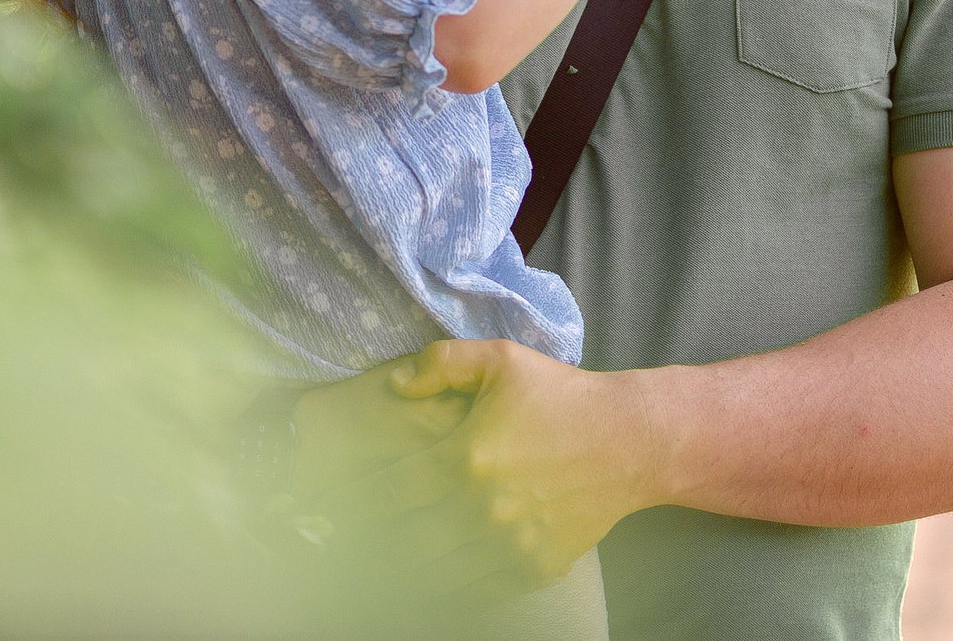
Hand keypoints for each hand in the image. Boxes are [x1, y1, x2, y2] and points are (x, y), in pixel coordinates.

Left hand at [306, 340, 663, 601]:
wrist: (632, 442)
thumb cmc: (563, 397)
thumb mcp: (502, 360)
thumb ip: (442, 363)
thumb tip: (394, 383)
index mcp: (466, 457)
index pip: (387, 493)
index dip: (348, 505)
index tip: (320, 511)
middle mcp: (484, 508)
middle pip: (403, 541)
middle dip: (365, 545)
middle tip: (333, 547)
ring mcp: (511, 544)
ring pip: (436, 573)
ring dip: (398, 574)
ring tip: (368, 571)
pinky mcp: (535, 568)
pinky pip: (478, 591)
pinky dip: (447, 591)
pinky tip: (423, 584)